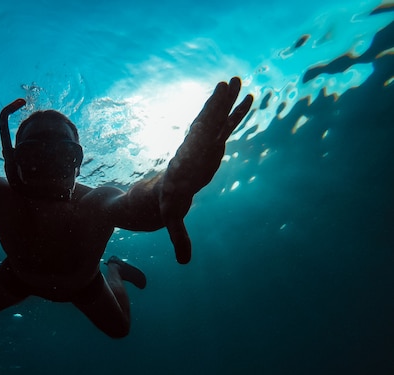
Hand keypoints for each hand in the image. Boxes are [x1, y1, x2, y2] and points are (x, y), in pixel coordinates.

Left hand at [160, 77, 252, 263]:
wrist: (162, 188)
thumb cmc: (166, 202)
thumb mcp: (171, 218)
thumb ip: (179, 236)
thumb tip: (183, 261)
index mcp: (185, 164)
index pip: (194, 147)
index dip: (201, 134)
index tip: (206, 119)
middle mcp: (193, 149)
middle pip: (204, 125)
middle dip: (214, 107)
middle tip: (224, 85)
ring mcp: (202, 142)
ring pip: (214, 118)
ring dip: (225, 101)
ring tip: (236, 79)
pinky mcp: (211, 141)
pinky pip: (224, 123)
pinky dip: (235, 111)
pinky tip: (247, 96)